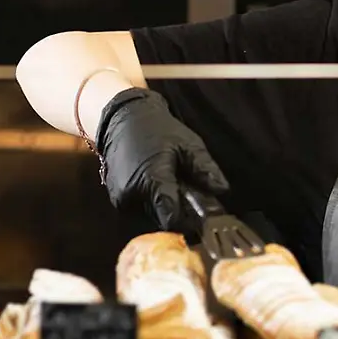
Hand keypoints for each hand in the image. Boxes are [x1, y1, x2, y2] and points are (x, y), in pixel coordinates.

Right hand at [95, 88, 229, 230]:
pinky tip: (156, 183)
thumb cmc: (158, 128)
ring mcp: (121, 198)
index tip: (202, 218)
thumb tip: (222, 190)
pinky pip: (139, 208)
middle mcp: (132, 194)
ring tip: (171, 182)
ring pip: (151, 214)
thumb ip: (204, 169)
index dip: (189, 221)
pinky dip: (151, 201)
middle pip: (162, 218)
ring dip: (164, 205)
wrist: (124, 117)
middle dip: (178, 210)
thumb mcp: (188, 144)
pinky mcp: (116, 198)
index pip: (172, 219)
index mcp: (151, 181)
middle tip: (188, 191)